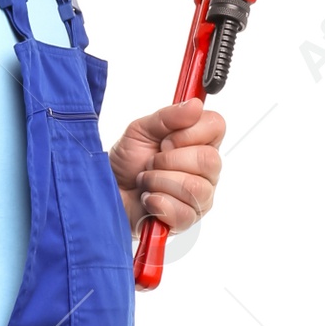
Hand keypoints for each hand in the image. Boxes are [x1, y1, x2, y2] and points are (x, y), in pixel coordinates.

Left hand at [107, 100, 225, 234]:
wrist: (107, 191)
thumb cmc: (126, 162)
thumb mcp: (140, 130)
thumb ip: (167, 116)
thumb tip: (195, 105)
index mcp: (200, 142)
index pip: (217, 126)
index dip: (190, 132)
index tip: (166, 140)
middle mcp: (206, 170)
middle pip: (209, 160)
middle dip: (169, 160)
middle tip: (151, 163)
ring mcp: (200, 197)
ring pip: (195, 187)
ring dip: (159, 181)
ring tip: (146, 181)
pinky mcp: (187, 220)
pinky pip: (183, 211)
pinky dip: (157, 203)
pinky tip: (148, 199)